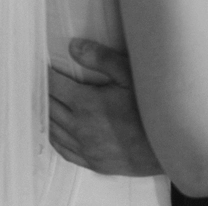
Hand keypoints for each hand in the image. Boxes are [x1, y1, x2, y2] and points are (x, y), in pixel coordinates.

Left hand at [48, 38, 161, 175]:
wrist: (167, 146)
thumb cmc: (150, 107)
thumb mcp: (129, 74)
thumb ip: (101, 59)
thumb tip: (73, 46)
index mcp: (85, 103)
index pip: (55, 86)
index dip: (46, 75)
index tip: (41, 66)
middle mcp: (79, 127)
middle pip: (50, 107)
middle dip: (44, 93)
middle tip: (41, 81)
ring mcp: (85, 147)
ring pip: (53, 130)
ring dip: (47, 114)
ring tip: (45, 101)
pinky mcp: (92, 162)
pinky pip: (64, 150)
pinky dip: (55, 138)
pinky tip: (55, 131)